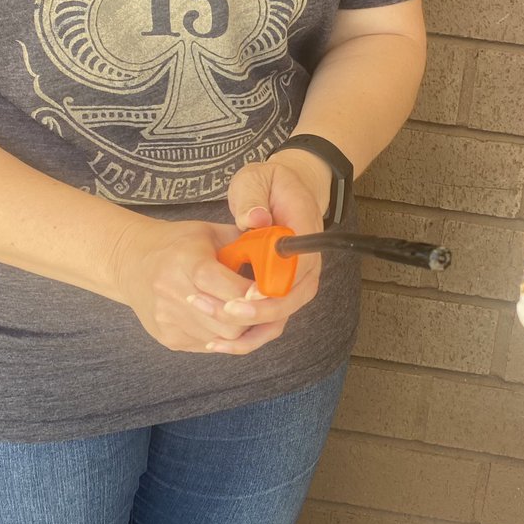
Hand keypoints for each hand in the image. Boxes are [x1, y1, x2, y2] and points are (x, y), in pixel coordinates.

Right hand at [109, 216, 261, 352]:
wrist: (129, 261)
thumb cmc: (176, 243)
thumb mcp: (209, 232)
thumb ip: (245, 245)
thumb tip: (282, 256)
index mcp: (185, 262)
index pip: (227, 290)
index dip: (254, 296)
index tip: (271, 291)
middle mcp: (172, 294)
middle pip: (230, 322)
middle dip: (254, 315)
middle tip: (264, 304)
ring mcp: (168, 320)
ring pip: (223, 338)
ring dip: (242, 327)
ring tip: (247, 310)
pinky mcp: (168, 338)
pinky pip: (210, 344)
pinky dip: (224, 334)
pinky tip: (224, 316)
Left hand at [208, 152, 328, 349]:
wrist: (286, 191)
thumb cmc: (269, 185)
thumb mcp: (258, 180)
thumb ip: (253, 199)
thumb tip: (253, 219)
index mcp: (305, 233)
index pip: (296, 267)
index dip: (272, 286)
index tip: (247, 294)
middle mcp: (308, 263)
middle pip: (291, 300)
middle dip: (258, 312)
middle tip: (225, 312)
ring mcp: (299, 280)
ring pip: (281, 315)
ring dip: (249, 328)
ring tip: (215, 338)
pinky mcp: (285, 291)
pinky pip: (272, 319)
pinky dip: (248, 333)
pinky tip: (219, 343)